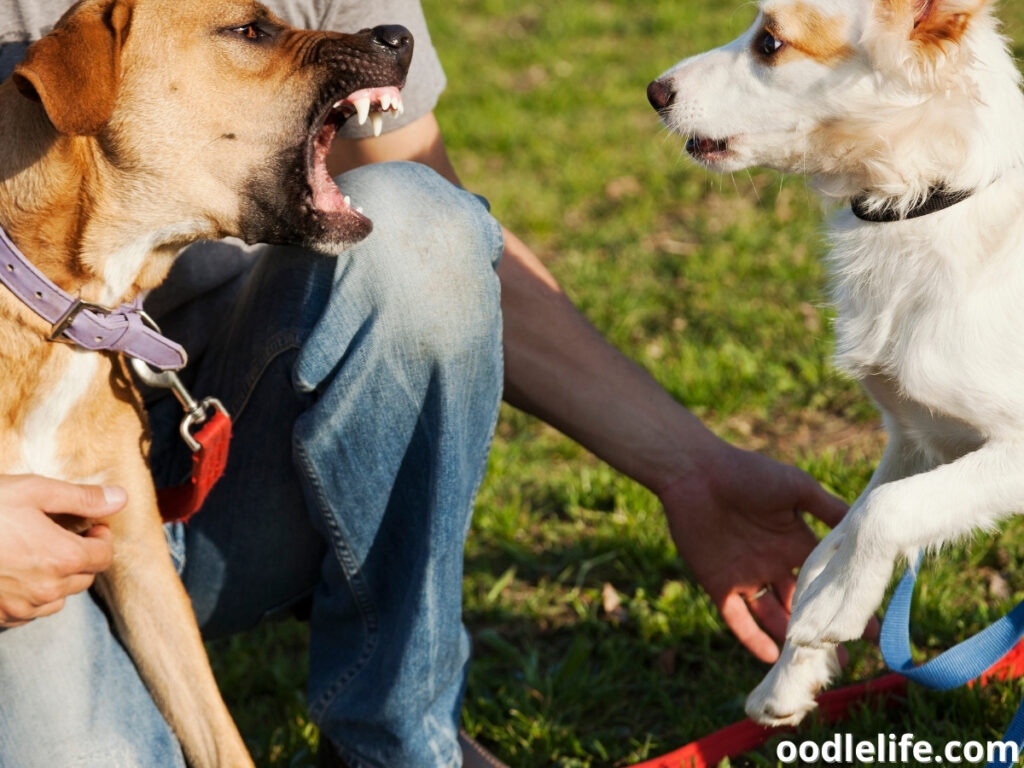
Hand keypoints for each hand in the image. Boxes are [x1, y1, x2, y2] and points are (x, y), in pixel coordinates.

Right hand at [0, 475, 123, 626]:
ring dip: (57, 578)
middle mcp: (47, 590)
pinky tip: (14, 572)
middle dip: (81, 556)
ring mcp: (20, 607)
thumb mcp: (35, 491)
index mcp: (63, 558)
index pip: (104, 556)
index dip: (101, 538)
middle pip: (83, 578)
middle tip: (64, 534)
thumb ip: (82, 498)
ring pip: (57, 598)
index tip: (91, 525)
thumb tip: (120, 498)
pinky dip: (30, 594)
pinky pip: (28, 611)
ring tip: (37, 552)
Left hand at [658, 444, 847, 662]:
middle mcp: (773, 563)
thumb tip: (865, 526)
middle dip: (821, 630)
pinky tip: (771, 658)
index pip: (825, 579)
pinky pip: (737, 618)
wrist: (695, 472)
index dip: (845, 601)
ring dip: (791, 640)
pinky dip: (752, 638)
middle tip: (844, 659)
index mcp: (794, 541)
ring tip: (812, 665)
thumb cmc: (746, 473)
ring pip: (773, 616)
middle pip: (802, 605)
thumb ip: (828, 508)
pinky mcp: (718, 583)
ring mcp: (746, 576)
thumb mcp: (796, 487)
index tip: (870, 628)